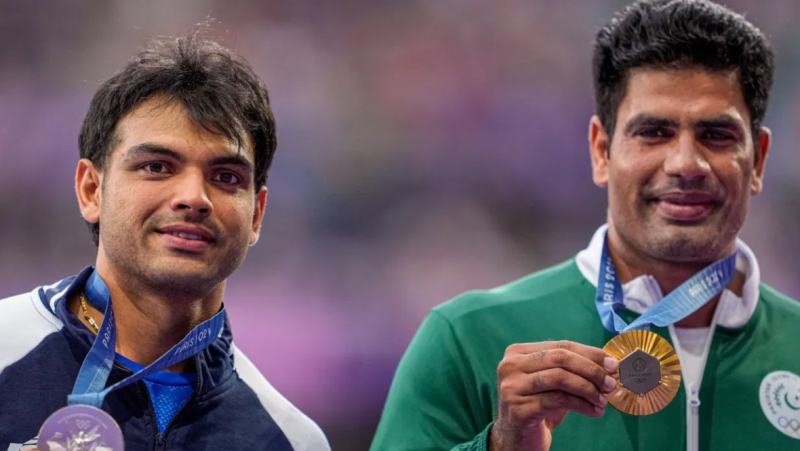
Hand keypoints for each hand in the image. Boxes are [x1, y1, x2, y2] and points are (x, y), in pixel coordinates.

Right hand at [489, 341, 618, 450]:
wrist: (517, 437)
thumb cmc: (537, 406)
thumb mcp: (553, 383)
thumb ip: (572, 369)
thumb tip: (608, 364)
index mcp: (518, 352)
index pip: (560, 346)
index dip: (589, 353)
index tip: (612, 364)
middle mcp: (510, 366)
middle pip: (560, 358)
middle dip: (590, 370)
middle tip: (610, 383)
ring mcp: (512, 387)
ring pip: (559, 378)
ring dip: (588, 389)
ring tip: (603, 400)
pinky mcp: (519, 408)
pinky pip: (558, 400)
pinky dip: (582, 405)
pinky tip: (594, 411)